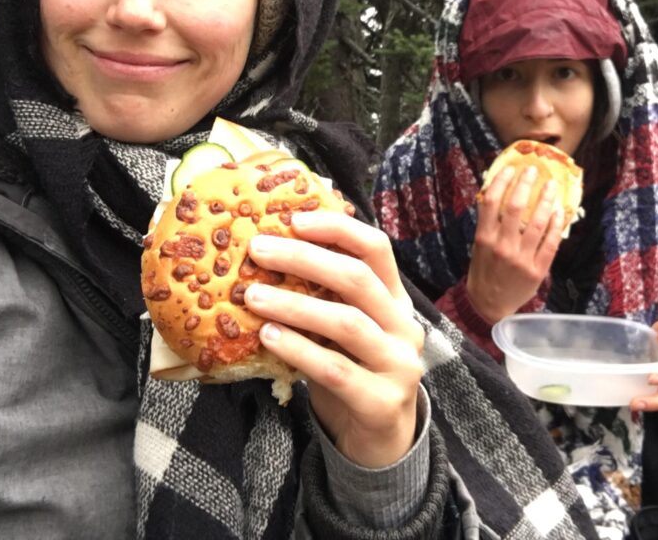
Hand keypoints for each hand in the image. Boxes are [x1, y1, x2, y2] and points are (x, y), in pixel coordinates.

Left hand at [244, 211, 424, 467]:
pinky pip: (336, 370)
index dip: (337, 229)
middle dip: (304, 259)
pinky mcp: (382, 401)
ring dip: (295, 306)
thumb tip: (270, 252)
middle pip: (358, 279)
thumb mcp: (345, 328)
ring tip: (253, 296)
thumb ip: (325, 296)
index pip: (376, 249)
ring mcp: (398, 364)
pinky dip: (299, 350)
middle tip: (258, 250)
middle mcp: (404, 325)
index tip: (293, 218)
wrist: (381, 439)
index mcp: (395, 299)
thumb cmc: (353, 370)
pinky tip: (268, 338)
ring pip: (347, 323)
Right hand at [466, 165, 564, 322]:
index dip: (502, 181)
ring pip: (538, 222)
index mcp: (484, 238)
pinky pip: (551, 242)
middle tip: (533, 170)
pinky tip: (559, 212)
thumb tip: (500, 194)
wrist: (489, 305)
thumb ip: (489, 223)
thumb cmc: (484, 271)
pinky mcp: (538, 269)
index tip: (511, 168)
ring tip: (551, 186)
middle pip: (515, 207)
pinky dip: (556, 224)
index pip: (491, 202)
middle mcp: (502, 246)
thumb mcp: (479, 246)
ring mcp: (521, 258)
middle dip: (526, 184)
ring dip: (546, 200)